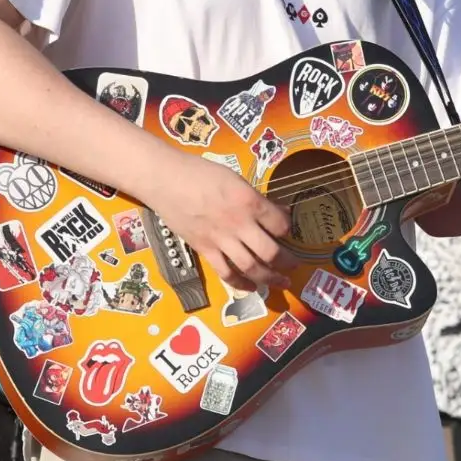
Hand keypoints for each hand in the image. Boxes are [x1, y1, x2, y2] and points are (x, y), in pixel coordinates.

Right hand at [146, 152, 296, 293]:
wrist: (166, 180)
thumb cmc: (202, 173)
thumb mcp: (236, 179)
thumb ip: (257, 199)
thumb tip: (278, 211)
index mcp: (249, 202)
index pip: (281, 224)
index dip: (288, 230)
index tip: (288, 232)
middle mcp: (239, 224)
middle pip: (270, 252)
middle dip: (287, 262)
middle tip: (294, 266)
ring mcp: (221, 240)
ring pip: (251, 267)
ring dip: (270, 278)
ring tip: (281, 282)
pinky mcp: (204, 250)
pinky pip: (226, 273)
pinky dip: (241, 283)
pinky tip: (251, 287)